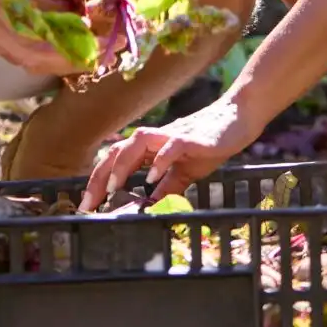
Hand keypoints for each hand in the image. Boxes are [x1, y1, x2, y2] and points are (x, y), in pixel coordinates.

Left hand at [80, 96, 262, 209]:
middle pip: (119, 148)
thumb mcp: (185, 173)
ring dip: (123, 163)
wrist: (238, 118)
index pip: (116, 159)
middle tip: (90, 203)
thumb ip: (167, 188)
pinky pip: (172, 145)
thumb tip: (150, 208)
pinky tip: (153, 178)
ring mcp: (173, 135)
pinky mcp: (192, 137)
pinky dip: (160, 161)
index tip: (88, 205)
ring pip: (138, 141)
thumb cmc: (210, 144)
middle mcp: (157, 138)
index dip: (98, 180)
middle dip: (100, 175)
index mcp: (152, 147)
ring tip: (114, 188)